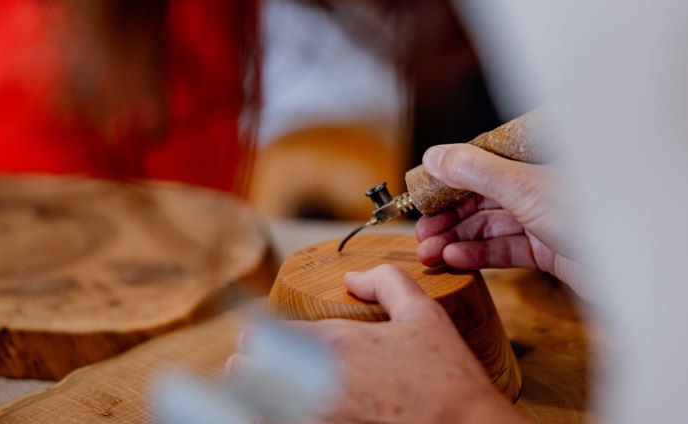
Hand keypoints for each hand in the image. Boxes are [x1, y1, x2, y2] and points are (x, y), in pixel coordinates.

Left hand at [227, 265, 526, 423]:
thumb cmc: (447, 375)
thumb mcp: (424, 314)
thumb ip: (387, 282)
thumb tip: (353, 278)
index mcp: (339, 342)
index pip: (276, 334)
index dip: (258, 337)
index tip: (250, 341)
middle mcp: (321, 380)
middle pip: (258, 373)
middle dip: (246, 367)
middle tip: (241, 366)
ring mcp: (322, 416)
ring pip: (262, 406)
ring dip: (249, 397)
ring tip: (244, 394)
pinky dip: (268, 419)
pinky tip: (265, 415)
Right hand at [416, 144, 588, 297]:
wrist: (645, 265)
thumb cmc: (598, 214)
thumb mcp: (526, 188)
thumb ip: (476, 171)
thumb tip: (434, 155)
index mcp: (535, 158)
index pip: (480, 161)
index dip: (446, 178)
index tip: (418, 194)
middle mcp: (538, 184)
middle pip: (480, 197)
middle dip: (447, 216)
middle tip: (419, 233)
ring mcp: (544, 218)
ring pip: (489, 226)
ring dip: (456, 239)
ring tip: (428, 254)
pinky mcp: (549, 250)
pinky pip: (505, 250)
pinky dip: (479, 255)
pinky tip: (455, 260)